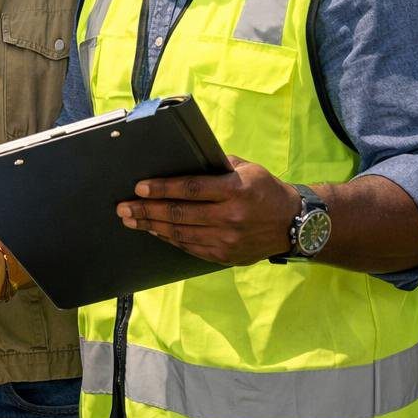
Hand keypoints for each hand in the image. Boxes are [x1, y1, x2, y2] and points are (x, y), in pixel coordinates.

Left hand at [116, 155, 299, 264]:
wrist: (294, 224)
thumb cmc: (265, 189)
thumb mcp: (246, 169)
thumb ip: (215, 166)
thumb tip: (182, 161)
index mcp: (235, 190)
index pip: (190, 189)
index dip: (162, 189)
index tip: (139, 188)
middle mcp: (231, 217)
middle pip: (179, 214)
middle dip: (146, 210)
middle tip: (123, 207)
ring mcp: (227, 240)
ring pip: (181, 234)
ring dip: (152, 227)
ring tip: (131, 220)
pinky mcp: (225, 256)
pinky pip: (190, 248)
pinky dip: (170, 239)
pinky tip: (155, 232)